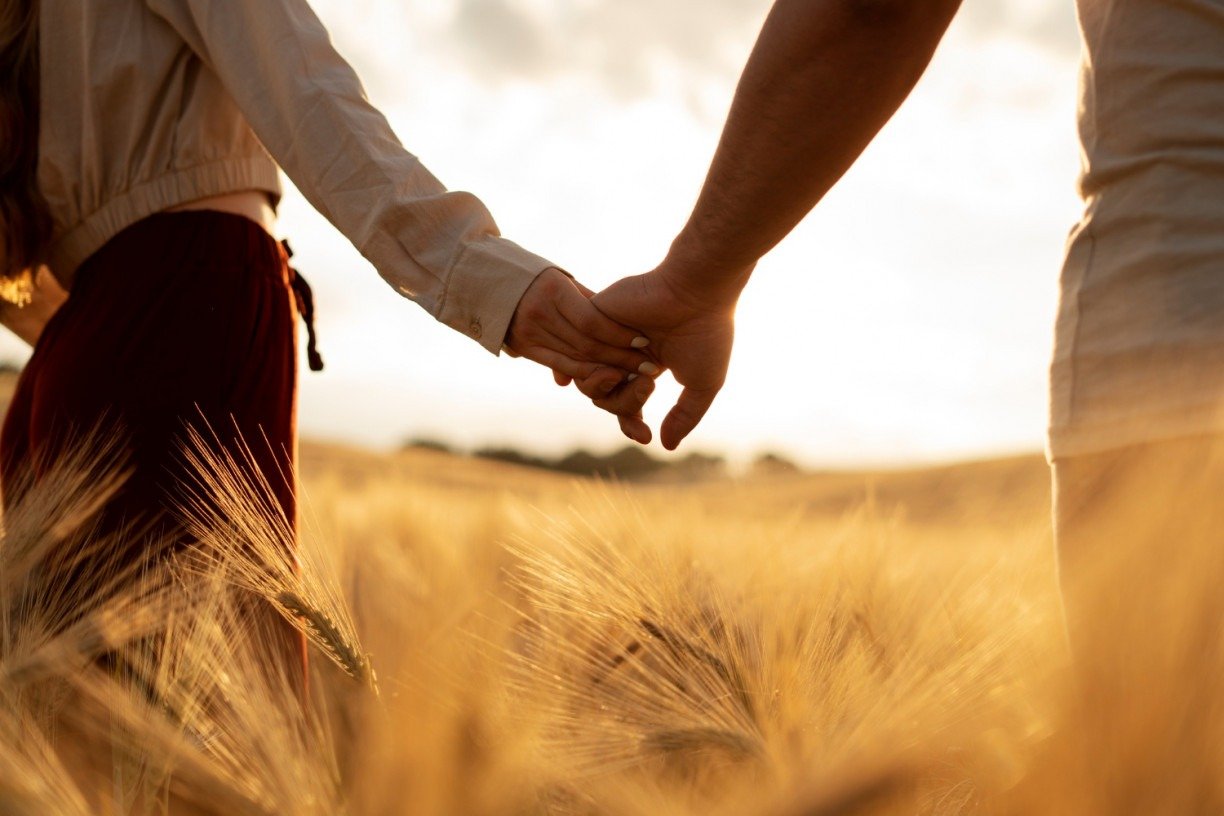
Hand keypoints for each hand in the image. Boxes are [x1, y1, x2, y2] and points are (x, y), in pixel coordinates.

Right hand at [504, 268, 653, 399]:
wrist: (488, 281)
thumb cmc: (537, 277)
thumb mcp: (562, 280)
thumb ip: (589, 302)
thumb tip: (621, 325)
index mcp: (553, 290)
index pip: (592, 321)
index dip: (619, 334)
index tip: (644, 341)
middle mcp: (539, 313)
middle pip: (586, 343)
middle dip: (620, 357)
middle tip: (648, 366)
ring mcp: (529, 333)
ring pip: (575, 357)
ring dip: (608, 369)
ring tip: (634, 375)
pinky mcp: (523, 348)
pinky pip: (560, 364)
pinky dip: (585, 372)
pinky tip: (607, 377)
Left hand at [588, 263, 739, 449]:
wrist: (698, 291)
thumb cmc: (707, 333)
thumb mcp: (703, 384)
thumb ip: (684, 416)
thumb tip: (664, 446)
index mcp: (648, 363)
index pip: (626, 403)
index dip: (631, 423)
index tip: (645, 436)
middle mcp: (623, 350)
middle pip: (604, 397)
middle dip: (626, 404)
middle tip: (650, 383)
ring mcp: (607, 335)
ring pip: (588, 382)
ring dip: (614, 388)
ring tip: (643, 374)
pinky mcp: (592, 317)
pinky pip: (577, 356)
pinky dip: (596, 366)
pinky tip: (618, 365)